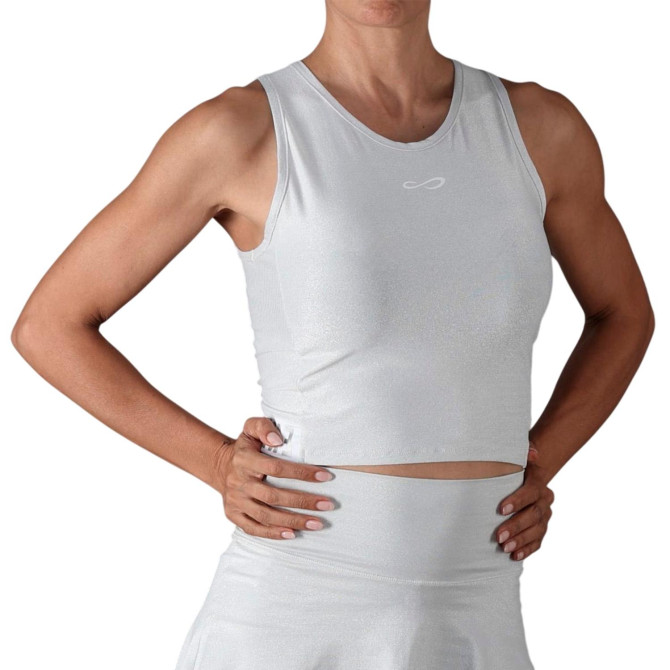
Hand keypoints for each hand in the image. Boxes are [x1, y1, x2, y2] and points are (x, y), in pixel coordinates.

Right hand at [213, 416, 335, 540]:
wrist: (221, 466)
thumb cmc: (246, 447)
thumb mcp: (251, 428)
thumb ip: (263, 427)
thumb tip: (277, 439)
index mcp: (245, 460)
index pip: (275, 468)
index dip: (301, 473)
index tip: (325, 476)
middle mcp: (239, 482)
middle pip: (273, 496)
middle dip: (303, 501)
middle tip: (328, 504)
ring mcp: (235, 501)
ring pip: (266, 515)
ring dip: (294, 521)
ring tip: (318, 523)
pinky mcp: (233, 515)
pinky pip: (253, 528)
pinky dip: (273, 533)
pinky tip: (293, 533)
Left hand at [494, 443, 554, 560]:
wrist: (526, 476)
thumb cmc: (514, 467)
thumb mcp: (516, 457)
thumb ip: (524, 452)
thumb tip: (532, 453)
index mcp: (538, 482)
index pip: (530, 492)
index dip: (517, 501)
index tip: (501, 509)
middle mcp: (545, 500)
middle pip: (533, 515)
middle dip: (516, 526)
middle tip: (499, 535)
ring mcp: (545, 515)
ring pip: (537, 530)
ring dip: (521, 540)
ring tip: (505, 547)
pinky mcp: (542, 528)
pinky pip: (538, 541)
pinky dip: (527, 549)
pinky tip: (515, 556)